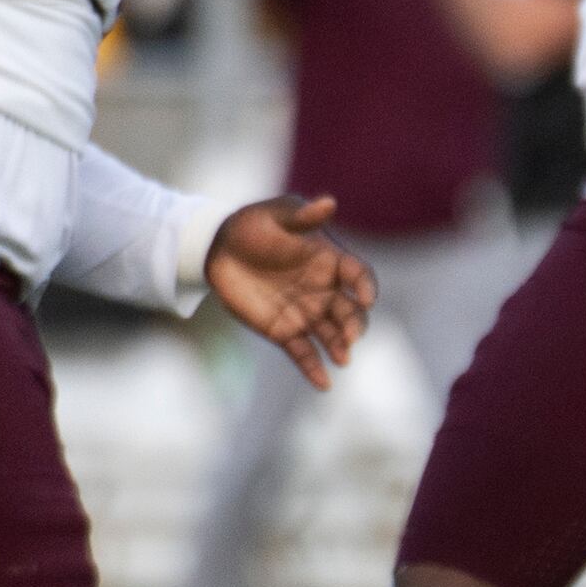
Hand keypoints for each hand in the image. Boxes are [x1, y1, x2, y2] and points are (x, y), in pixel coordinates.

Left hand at [203, 195, 373, 389]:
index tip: (365, 297)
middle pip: (351, 311)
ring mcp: (307, 313)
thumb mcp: (278, 214)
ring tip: (342, 358)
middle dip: (356, 324)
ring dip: (340, 347)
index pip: (358, 276)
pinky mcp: (285, 332)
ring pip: (331, 335)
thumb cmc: (255, 224)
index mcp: (331, 261)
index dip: (365, 287)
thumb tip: (329, 202)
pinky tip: (324, 384)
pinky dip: (314, 369)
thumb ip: (303, 216)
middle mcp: (325, 290)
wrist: (219, 248)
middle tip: (351, 335)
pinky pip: (304, 354)